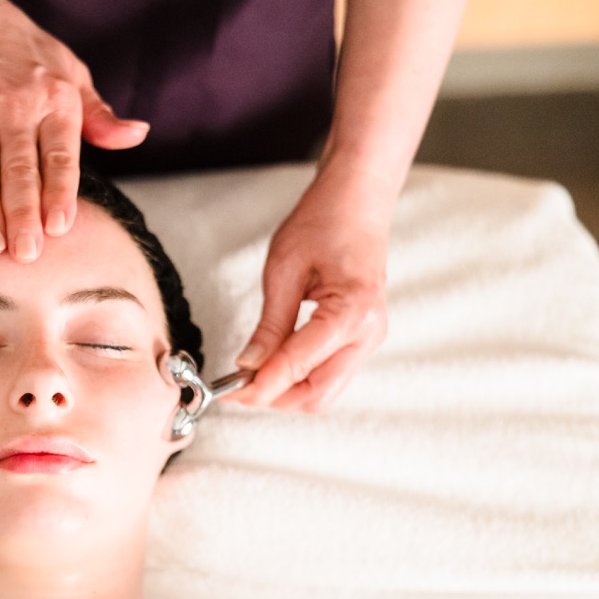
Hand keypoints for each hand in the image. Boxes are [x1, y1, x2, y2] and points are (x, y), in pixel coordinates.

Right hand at [0, 0, 147, 260]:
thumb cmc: (22, 53)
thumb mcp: (70, 73)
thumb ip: (99, 115)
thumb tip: (138, 135)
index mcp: (53, 98)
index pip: (60, 156)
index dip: (59, 193)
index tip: (58, 229)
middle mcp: (12, 105)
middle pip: (20, 170)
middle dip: (23, 215)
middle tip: (26, 255)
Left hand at [222, 176, 389, 411]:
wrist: (357, 201)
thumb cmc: (325, 221)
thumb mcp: (284, 271)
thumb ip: (269, 325)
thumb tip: (249, 365)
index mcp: (352, 313)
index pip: (298, 367)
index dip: (260, 386)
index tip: (230, 392)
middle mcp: (368, 333)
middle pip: (317, 395)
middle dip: (274, 397)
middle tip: (236, 388)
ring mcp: (368, 338)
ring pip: (324, 390)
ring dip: (286, 391)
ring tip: (250, 376)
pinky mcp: (361, 338)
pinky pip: (329, 373)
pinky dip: (300, 377)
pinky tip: (273, 365)